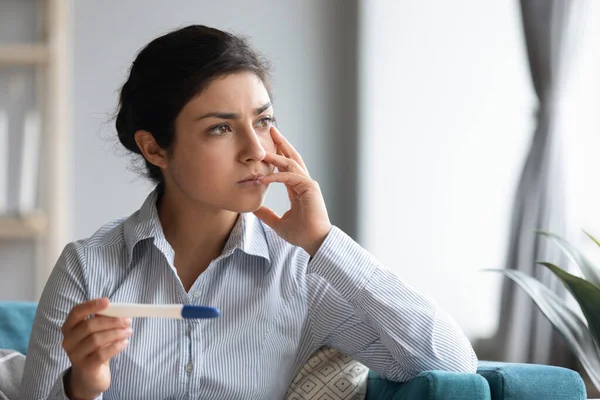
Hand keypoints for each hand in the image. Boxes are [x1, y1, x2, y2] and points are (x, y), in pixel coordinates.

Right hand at [61, 298, 131, 399]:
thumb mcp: (96, 333)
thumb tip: (118, 309)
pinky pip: (101, 354)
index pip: (76, 312)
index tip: (108, 301)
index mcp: (69, 327)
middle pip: (90, 326)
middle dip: (112, 321)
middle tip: (127, 321)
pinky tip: (124, 343)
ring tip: (128, 332)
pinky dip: (116, 346)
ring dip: (116, 333)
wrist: (89, 377)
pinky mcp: (85, 367)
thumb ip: (102, 320)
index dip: (91, 305)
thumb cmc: (94, 349)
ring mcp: (75, 355)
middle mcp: (68, 341)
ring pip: (96, 339)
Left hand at [254, 127, 331, 256]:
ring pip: (291, 163)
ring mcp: (308, 184)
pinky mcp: (309, 188)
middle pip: (292, 157)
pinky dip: (275, 176)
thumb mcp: (277, 222)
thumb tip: (252, 207)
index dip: (278, 154)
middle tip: (271, 130)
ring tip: (263, 148)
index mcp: (298, 188)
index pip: (287, 166)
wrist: (314, 242)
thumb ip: (266, 214)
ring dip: (277, 154)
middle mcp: (304, 182)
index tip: (267, 145)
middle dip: (281, 143)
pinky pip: (289, 177)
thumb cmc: (301, 233)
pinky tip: (262, 178)